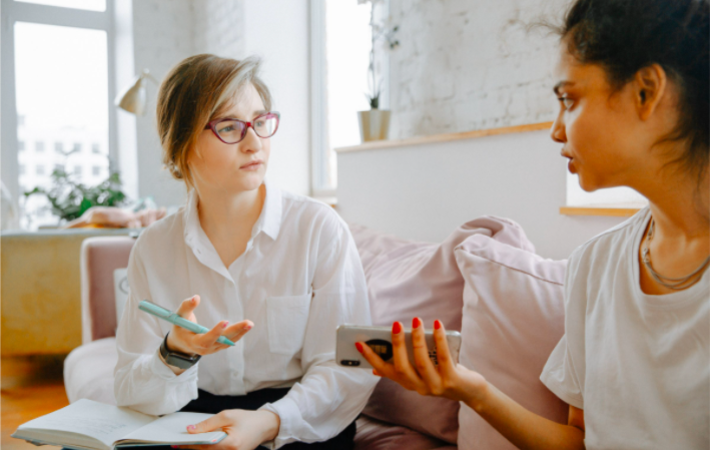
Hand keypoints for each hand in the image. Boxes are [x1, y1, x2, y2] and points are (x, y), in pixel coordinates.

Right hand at [166, 295, 252, 355]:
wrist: (181, 344)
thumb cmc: (180, 327)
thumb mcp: (179, 317)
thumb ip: (186, 306)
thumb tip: (196, 297)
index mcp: (193, 342)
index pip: (206, 340)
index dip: (215, 332)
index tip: (225, 321)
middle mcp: (204, 349)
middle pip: (221, 341)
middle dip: (235, 331)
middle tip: (247, 323)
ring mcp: (213, 349)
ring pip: (228, 342)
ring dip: (240, 332)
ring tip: (250, 324)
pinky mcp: (218, 346)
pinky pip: (230, 341)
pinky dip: (239, 334)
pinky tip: (247, 327)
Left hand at [176, 409, 279, 449]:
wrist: (265, 426)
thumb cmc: (247, 419)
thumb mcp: (227, 416)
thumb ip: (208, 424)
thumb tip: (191, 430)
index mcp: (231, 444)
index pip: (206, 447)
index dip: (191, 445)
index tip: (178, 443)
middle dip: (193, 448)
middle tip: (179, 444)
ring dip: (200, 449)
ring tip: (189, 444)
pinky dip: (208, 449)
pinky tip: (202, 444)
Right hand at [357, 318, 487, 406]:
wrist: (471, 392)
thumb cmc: (443, 375)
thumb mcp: (420, 373)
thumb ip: (402, 370)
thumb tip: (376, 368)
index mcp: (408, 383)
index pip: (385, 371)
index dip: (372, 358)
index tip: (359, 343)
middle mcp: (419, 387)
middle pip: (401, 367)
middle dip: (396, 345)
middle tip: (395, 325)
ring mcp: (435, 386)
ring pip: (421, 362)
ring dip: (417, 340)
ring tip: (416, 321)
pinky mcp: (451, 381)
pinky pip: (444, 357)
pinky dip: (439, 339)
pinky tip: (437, 325)